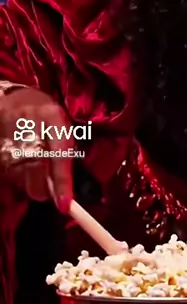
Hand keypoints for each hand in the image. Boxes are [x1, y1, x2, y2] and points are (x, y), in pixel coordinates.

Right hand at [0, 87, 73, 212]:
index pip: (59, 155)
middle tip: (45, 192)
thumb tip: (62, 192)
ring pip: (17, 171)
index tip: (64, 206)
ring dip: (25, 179)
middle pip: (34, 167)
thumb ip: (63, 155)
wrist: (17, 97)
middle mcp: (29, 120)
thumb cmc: (45, 117)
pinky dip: (13, 171)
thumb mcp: (61, 128)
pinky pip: (5, 168)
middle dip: (41, 188)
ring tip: (30, 166)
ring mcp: (7, 127)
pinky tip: (17, 161)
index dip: (62, 183)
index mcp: (52, 116)